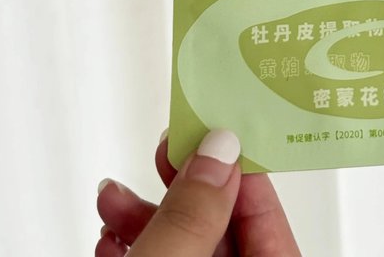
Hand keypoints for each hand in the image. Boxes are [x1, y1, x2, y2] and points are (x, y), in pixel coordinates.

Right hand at [96, 129, 301, 255]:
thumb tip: (218, 149)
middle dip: (184, 190)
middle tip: (165, 155)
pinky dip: (141, 246)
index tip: (213, 138)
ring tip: (114, 198)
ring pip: (189, 248)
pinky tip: (112, 237)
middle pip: (226, 230)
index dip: (241, 176)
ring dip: (150, 216)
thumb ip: (194, 211)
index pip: (271, 223)